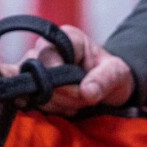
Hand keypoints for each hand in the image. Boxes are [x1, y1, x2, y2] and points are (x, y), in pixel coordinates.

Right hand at [6, 25, 133, 115]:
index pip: (47, 56)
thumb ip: (103, 80)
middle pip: (36, 75)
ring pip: (31, 90)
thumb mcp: (117, 73)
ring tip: (77, 103)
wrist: (108, 85)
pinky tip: (65, 108)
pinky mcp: (30, 85)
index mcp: (65, 37)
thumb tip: (85, 92)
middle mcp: (44, 49)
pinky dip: (49, 109)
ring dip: (56, 104)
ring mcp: (34, 67)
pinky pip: (29, 100)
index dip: (61, 79)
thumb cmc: (112, 73)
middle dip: (61, 95)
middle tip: (84, 99)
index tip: (81, 93)